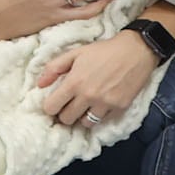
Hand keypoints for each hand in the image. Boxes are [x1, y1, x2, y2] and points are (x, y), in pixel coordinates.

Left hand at [36, 28, 158, 127]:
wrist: (136, 51)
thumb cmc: (103, 51)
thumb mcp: (75, 53)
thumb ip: (54, 68)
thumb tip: (39, 85)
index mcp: (74, 82)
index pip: (52, 108)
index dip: (50, 106)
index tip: (54, 102)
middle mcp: (88, 96)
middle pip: (66, 119)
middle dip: (64, 113)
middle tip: (69, 104)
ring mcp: (105, 104)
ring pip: (85, 123)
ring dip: (82, 116)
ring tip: (85, 106)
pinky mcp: (120, 108)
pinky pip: (104, 120)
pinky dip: (99, 115)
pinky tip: (100, 104)